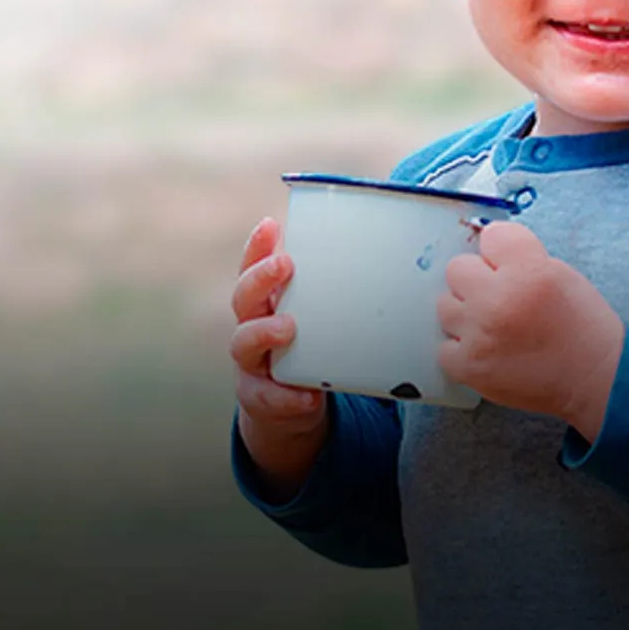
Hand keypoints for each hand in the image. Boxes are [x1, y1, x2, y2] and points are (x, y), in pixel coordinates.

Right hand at [230, 217, 328, 494]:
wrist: (289, 405)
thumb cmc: (309, 348)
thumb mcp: (316, 317)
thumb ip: (333, 292)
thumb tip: (385, 255)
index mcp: (265, 302)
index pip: (252, 268)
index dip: (257, 247)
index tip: (272, 224)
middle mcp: (251, 326)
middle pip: (243, 298)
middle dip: (261, 278)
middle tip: (286, 265)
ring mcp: (252, 363)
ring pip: (243, 343)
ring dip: (264, 332)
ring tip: (288, 328)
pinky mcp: (261, 397)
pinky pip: (268, 396)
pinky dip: (287, 397)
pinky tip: (307, 397)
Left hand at [438, 221, 624, 439]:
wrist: (596, 378)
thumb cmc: (582, 328)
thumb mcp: (561, 275)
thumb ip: (521, 260)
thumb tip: (486, 255)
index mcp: (529, 271)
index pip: (491, 235)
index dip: (499, 251)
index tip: (506, 264)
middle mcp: (500, 299)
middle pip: (457, 268)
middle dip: (476, 280)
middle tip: (498, 297)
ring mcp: (480, 334)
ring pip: (446, 305)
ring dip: (466, 314)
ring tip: (493, 327)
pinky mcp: (469, 366)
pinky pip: (444, 347)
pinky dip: (462, 350)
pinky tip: (487, 351)